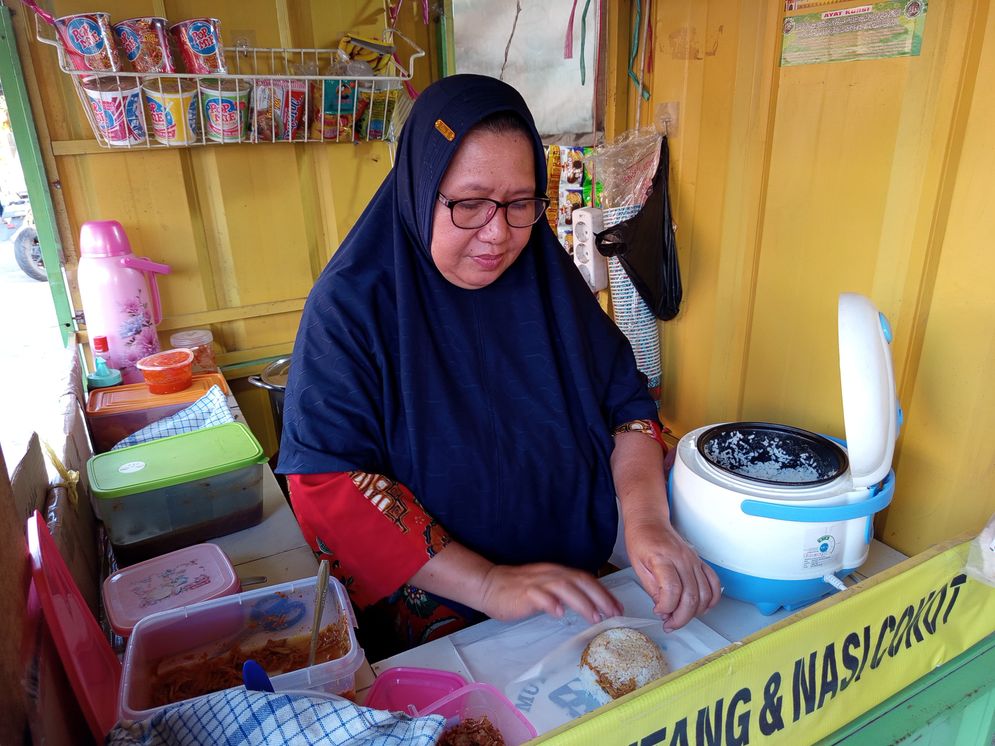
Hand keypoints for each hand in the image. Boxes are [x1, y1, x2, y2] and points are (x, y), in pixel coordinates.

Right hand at [479, 563, 622, 623]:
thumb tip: (589, 605)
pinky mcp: (523, 592)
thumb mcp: (546, 588)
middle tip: (613, 613)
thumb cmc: (518, 590)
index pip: (586, 579)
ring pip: (564, 587)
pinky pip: (539, 595)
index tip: (618, 607)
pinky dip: (550, 603)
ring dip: (582, 602)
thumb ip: (565, 593)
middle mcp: (551, 574)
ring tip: (594, 617)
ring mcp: (537, 582)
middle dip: (600, 597)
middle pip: (580, 581)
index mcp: (558, 573)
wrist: (489, 584)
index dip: (604, 592)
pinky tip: (559, 613)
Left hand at [625, 518, 720, 631]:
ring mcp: (693, 560)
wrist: (650, 522)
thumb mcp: (637, 566)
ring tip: (680, 617)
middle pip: (691, 596)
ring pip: (705, 594)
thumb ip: (652, 589)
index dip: (667, 607)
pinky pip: (714, 584)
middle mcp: (682, 559)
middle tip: (669, 623)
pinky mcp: (700, 562)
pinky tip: (700, 608)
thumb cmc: (641, 541)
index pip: (672, 589)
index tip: (659, 612)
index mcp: (662, 558)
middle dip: (681, 617)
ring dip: (695, 613)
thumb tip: (664, 610)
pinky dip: (711, 600)